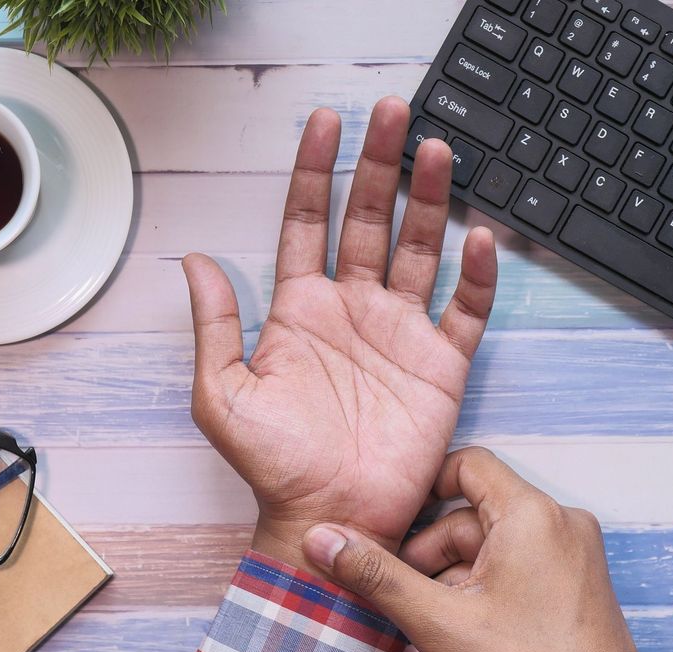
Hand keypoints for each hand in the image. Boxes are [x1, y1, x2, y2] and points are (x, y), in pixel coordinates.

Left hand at [183, 97, 497, 574]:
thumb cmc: (273, 464)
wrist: (330, 517)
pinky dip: (475, 276)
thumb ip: (214, 326)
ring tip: (436, 152)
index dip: (316, 171)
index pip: (308, 221)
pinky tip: (479, 238)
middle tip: (393, 113)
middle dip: (380, 165)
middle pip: (368, 219)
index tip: (326, 123)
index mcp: (300, 308)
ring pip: (419, 249)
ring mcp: (399, 332)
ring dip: (429, 201)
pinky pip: (464, 310)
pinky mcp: (440, 365)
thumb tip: (194, 260)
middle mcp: (353, 308)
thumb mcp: (222, 396)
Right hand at [301, 447, 652, 651]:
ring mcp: (572, 557)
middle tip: (394, 598)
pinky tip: (445, 646)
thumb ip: (378, 577)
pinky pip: (515, 577)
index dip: (422, 489)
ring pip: (490, 555)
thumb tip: (324, 541)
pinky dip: (479, 601)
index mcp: (531, 514)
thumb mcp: (440, 621)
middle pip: (471, 518)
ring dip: (447, 590)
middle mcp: (559, 525)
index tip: (390, 522)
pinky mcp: (575, 588)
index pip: (467, 465)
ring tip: (414, 636)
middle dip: (426, 561)